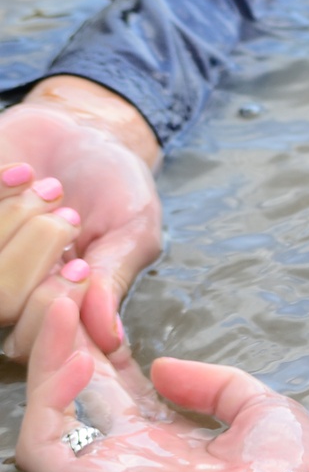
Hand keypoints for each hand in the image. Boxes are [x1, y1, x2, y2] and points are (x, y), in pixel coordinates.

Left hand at [0, 77, 162, 357]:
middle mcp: (10, 287)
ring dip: (17, 215)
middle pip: (2, 301)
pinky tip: (22, 171)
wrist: (85, 129)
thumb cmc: (117, 187)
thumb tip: (109, 340)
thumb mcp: (132, 232)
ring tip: (50, 187)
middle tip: (70, 214)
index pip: (32, 341)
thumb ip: (114, 280)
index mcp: (54, 304)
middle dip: (40, 248)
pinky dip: (1, 188)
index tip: (81, 268)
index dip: (53, 308)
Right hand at [16, 297, 308, 471]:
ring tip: (61, 306)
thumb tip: (158, 366)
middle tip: (67, 284)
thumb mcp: (255, 404)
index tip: (99, 293)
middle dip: (66, 336)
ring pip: (49, 415)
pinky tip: (78, 358)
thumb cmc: (290, 466)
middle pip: (76, 389)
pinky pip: (45, 449)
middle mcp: (130, 454)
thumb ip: (209, 382)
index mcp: (165, 437)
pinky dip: (49, 402)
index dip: (100, 338)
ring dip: (48, 359)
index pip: (112, 382)